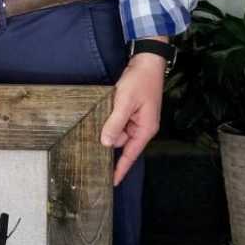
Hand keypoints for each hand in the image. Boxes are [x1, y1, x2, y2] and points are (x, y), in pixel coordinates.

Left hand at [100, 50, 165, 184]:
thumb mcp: (125, 102)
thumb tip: (107, 143)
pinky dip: (111, 115)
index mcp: (145, 129)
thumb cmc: (140, 81)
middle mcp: (141, 127)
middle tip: (98, 124)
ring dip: (109, 122)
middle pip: (120, 141)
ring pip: (116, 129)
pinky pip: (117, 120)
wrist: (147, 62)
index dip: (120, 169)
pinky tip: (108, 105)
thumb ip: (115, 123)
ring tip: (109, 105)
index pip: (130, 155)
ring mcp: (136, 119)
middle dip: (108, 135)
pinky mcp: (131, 111)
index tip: (111, 182)